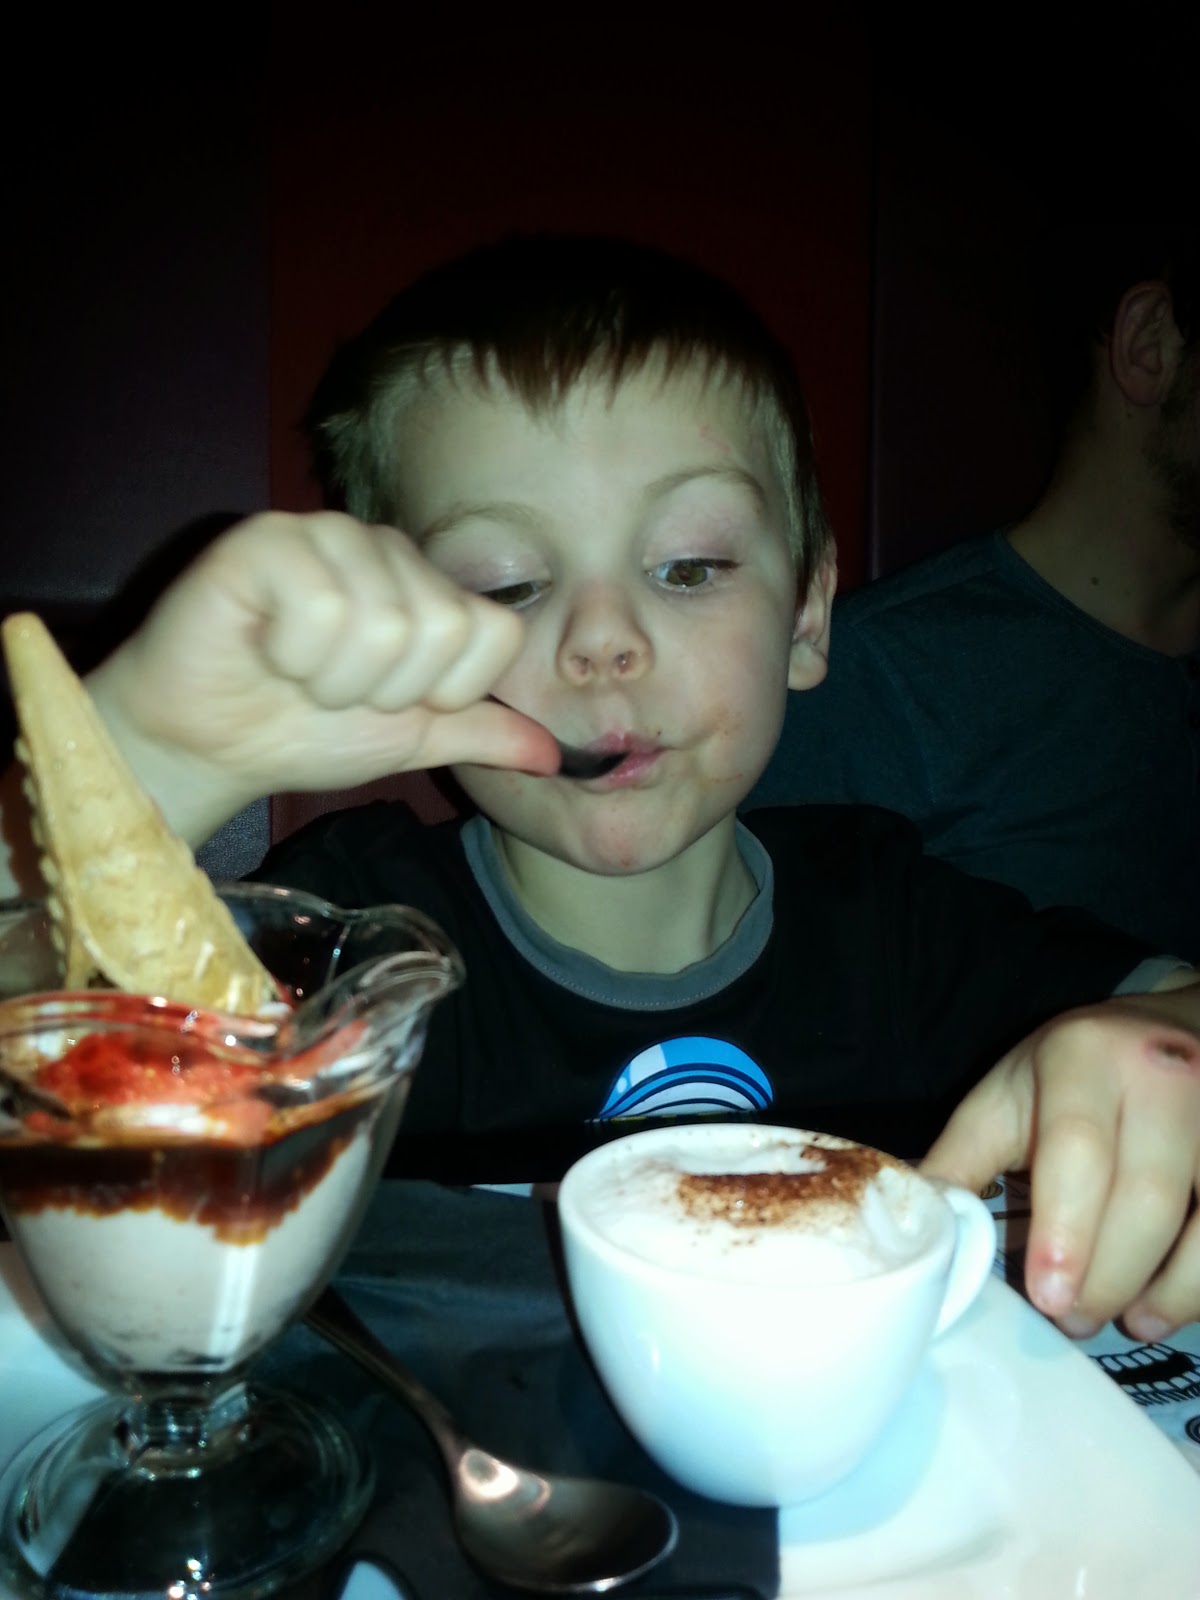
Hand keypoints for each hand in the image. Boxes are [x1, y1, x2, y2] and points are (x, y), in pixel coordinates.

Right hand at [88, 512, 560, 835]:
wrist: (211, 742)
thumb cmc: (305, 731)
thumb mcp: (410, 739)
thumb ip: (481, 735)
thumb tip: (558, 758)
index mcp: (430, 588)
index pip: (494, 634)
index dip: (445, 692)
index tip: (390, 701)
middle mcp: (386, 549)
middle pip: (441, 629)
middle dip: (383, 691)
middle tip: (333, 689)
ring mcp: (327, 536)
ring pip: (383, 622)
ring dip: (334, 679)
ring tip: (297, 671)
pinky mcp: (267, 540)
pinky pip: (319, 604)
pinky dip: (292, 654)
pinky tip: (266, 648)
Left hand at [920, 982, 1199, 1339]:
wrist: (1170, 1030)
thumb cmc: (1071, 1074)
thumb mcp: (1005, 1098)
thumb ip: (960, 1161)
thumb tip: (913, 1233)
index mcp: (1084, 1057)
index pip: (1078, 1148)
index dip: (1065, 1228)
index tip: (1046, 1294)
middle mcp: (1164, 1077)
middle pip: (1147, 1198)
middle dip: (1106, 1276)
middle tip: (1068, 1317)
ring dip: (1166, 1292)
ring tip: (1122, 1320)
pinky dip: (1198, 1285)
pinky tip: (1164, 1307)